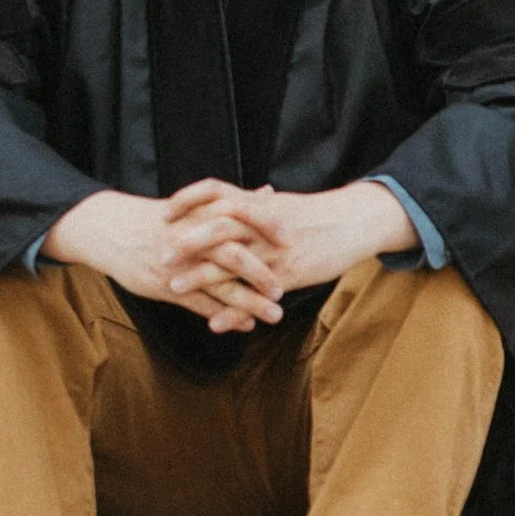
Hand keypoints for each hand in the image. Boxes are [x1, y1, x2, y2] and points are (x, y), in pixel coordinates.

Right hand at [40, 184, 287, 331]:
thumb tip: (268, 192)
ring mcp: (180, 265)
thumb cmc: (160, 217)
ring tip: (274, 315)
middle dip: (261, 274)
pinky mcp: (167, 286)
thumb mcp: (195, 204)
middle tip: (283, 289)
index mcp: (202, 214)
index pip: (240, 219)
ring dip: (249, 302)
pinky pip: (201, 305)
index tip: (291, 241)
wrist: (114, 231)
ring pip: (219, 285)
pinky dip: (225, 315)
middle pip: (233, 256)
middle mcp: (193, 240)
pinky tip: (245, 325)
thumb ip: (234, 201)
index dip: (266, 230)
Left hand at [155, 178, 415, 303]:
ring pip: (230, 262)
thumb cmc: (317, 214)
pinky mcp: (287, 274)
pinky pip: (253, 293)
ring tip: (173, 288)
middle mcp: (262, 223)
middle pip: (216, 226)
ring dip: (199, 276)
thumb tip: (230, 203)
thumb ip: (254, 205)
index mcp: (258, 202)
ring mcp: (273, 250)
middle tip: (161, 255)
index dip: (187, 200)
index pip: (214, 191)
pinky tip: (213, 324)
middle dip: (186, 241)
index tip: (164, 211)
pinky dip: (233, 310)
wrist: (353, 222)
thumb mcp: (281, 205)